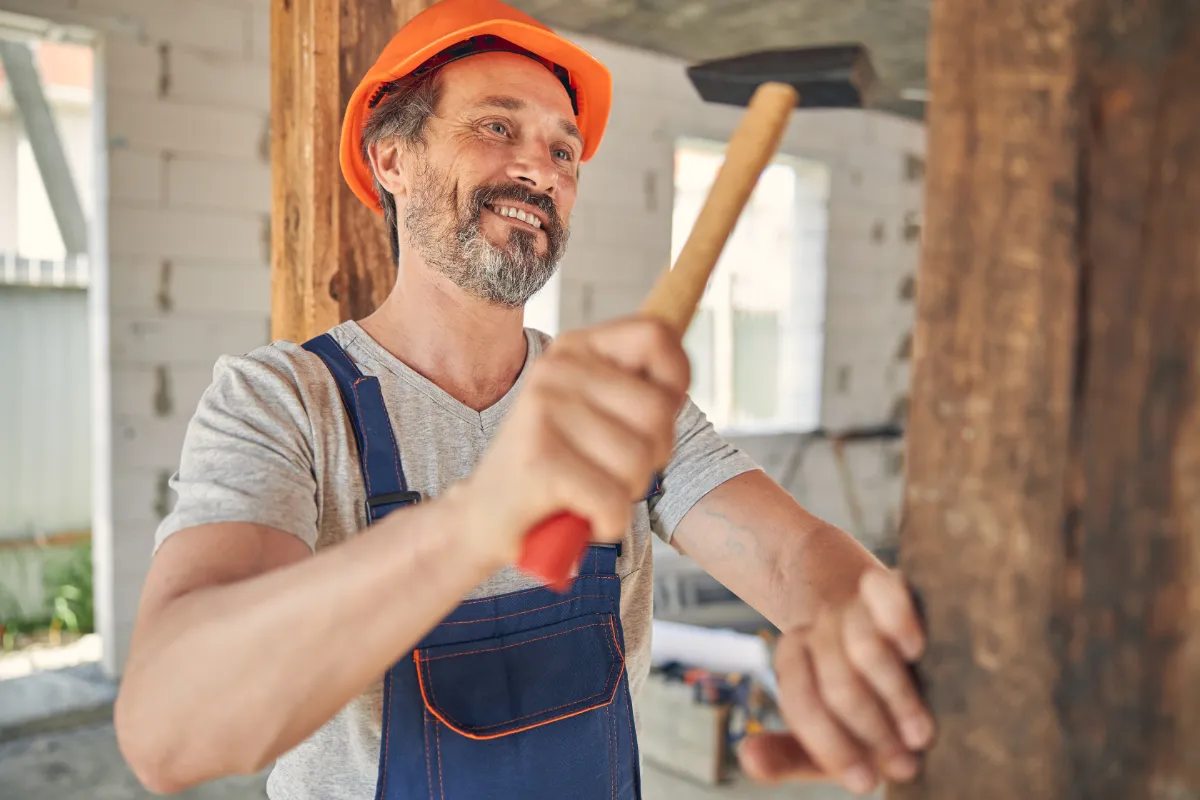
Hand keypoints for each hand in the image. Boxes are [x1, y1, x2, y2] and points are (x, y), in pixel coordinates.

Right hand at [454, 316, 689, 566]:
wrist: (482, 517)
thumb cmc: (554, 468)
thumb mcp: (593, 413)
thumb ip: (635, 387)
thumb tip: (681, 376)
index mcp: (574, 348)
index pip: (657, 335)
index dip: (675, 383)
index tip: (652, 420)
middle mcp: (556, 369)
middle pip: (658, 412)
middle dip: (652, 457)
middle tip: (613, 471)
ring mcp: (543, 410)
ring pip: (639, 462)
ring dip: (625, 493)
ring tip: (590, 491)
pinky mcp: (539, 458)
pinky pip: (613, 501)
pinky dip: (606, 522)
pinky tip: (580, 517)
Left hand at [738, 568, 933, 794]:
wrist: (889, 644)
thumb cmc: (860, 706)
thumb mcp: (823, 737)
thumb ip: (788, 753)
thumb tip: (748, 757)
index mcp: (794, 660)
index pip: (802, 703)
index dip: (832, 747)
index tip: (865, 783)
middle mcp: (819, 630)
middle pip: (837, 683)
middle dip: (871, 731)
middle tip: (903, 764)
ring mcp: (853, 608)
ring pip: (864, 649)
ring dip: (896, 697)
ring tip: (921, 734)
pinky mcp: (887, 585)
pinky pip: (885, 593)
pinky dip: (898, 620)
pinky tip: (915, 650)